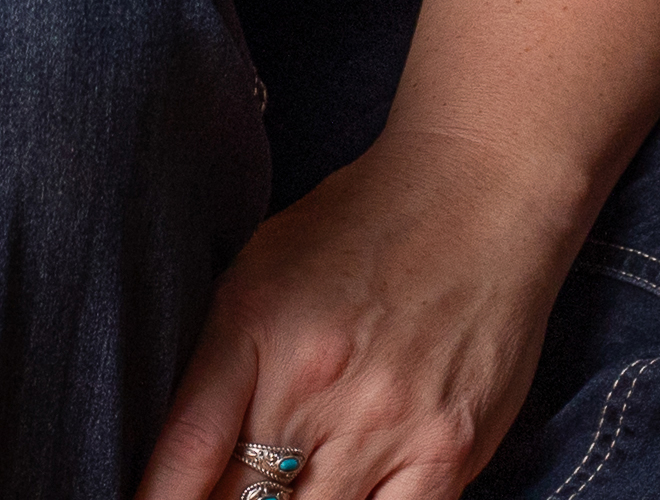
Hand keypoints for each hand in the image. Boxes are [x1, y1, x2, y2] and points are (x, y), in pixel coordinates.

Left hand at [136, 124, 568, 499]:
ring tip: (288, 489)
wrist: (478, 191)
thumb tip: (181, 459)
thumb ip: (220, 362)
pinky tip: (340, 499)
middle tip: (227, 492)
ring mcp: (382, 426)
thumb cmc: (361, 222)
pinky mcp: (445, 454)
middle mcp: (312, 384)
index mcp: (252, 326)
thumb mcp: (262, 266)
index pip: (182, 457)